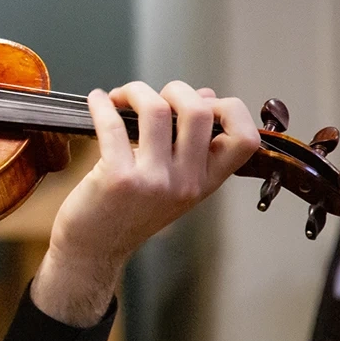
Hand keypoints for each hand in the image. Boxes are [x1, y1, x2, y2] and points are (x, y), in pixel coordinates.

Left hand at [31, 81, 259, 325]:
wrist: (94, 251)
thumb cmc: (130, 211)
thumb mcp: (174, 184)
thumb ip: (192, 145)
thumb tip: (207, 95)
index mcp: (206, 183)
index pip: (245, 139)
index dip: (231, 109)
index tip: (204, 101)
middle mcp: (186, 183)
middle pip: (200, 112)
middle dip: (177, 89)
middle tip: (154, 95)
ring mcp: (153, 181)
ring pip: (156, 110)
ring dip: (135, 91)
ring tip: (120, 96)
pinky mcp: (117, 178)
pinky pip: (112, 124)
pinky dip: (101, 103)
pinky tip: (96, 100)